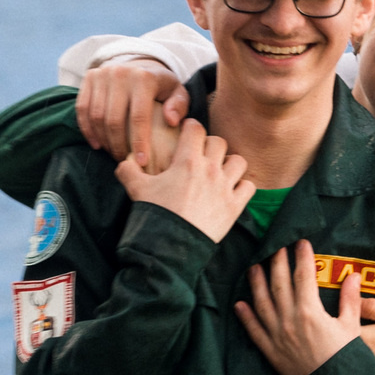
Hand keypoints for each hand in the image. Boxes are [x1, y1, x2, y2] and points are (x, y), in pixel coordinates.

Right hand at [78, 62, 189, 170]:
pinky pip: (82, 109)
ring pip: (96, 116)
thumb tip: (171, 121)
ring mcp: (102, 74)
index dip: (139, 142)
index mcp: (144, 78)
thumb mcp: (177, 93)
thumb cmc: (161, 86)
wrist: (140, 65)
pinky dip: (87, 130)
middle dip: (118, 146)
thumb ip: (179, 106)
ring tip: (113, 154)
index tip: (142, 162)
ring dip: (103, 140)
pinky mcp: (89, 77)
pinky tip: (97, 144)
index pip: (138, 117)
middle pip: (114, 120)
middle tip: (125, 160)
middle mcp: (121, 73)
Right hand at [115, 121, 251, 241]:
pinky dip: (242, 187)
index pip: (196, 129)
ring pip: (238, 161)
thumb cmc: (154, 215)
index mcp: (187, 161)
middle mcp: (210, 170)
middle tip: (202, 156)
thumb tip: (124, 161)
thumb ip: (129, 170)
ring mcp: (225, 188)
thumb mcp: (136, 189)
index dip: (191, 128)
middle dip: (210, 146)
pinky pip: (249, 187)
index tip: (188, 134)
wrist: (170, 246)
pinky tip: (232, 191)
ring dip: (230, 164)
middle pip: (219, 142)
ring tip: (220, 172)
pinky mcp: (234, 206)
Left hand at [236, 240, 361, 374]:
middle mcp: (290, 320)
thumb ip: (351, 299)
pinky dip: (245, 317)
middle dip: (277, 263)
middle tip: (277, 248)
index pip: (304, 276)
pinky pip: (254, 331)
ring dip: (256, 284)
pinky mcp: (271, 352)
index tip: (301, 243)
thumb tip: (353, 276)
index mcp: (311, 311)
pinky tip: (239, 304)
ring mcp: (277, 336)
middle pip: (280, 284)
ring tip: (254, 267)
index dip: (302, 257)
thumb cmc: (347, 359)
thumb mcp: (352, 327)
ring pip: (262, 303)